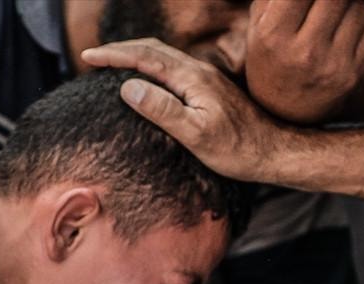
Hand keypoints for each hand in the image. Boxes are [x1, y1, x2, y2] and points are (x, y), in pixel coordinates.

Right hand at [81, 38, 285, 183]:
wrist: (275, 152)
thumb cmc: (237, 150)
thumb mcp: (196, 135)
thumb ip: (163, 109)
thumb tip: (129, 86)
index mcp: (192, 78)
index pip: (145, 57)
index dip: (115, 56)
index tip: (88, 58)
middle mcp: (200, 71)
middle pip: (154, 50)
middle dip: (122, 50)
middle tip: (94, 58)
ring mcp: (207, 79)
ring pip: (165, 57)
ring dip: (137, 56)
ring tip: (115, 65)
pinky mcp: (212, 90)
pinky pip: (174, 69)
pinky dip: (153, 67)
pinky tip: (149, 81)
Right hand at [245, 0, 363, 123]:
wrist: (285, 112)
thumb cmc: (273, 54)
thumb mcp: (260, 24)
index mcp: (273, 35)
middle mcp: (303, 53)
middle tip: (329, 3)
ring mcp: (331, 66)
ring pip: (359, 7)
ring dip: (351, 3)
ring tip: (337, 15)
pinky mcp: (353, 76)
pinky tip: (348, 32)